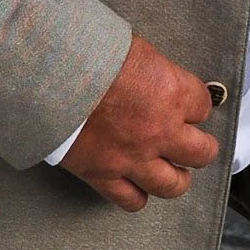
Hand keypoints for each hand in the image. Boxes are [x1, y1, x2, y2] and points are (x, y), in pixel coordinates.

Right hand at [61, 32, 221, 212]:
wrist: (47, 76)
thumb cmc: (85, 54)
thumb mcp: (133, 49)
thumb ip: (152, 71)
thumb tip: (155, 77)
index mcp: (172, 93)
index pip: (203, 106)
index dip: (195, 106)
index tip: (187, 106)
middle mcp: (160, 130)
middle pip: (201, 153)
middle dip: (199, 147)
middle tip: (192, 143)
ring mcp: (134, 158)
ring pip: (174, 185)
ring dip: (177, 177)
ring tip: (172, 171)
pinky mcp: (104, 175)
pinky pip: (132, 200)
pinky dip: (138, 195)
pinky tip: (136, 184)